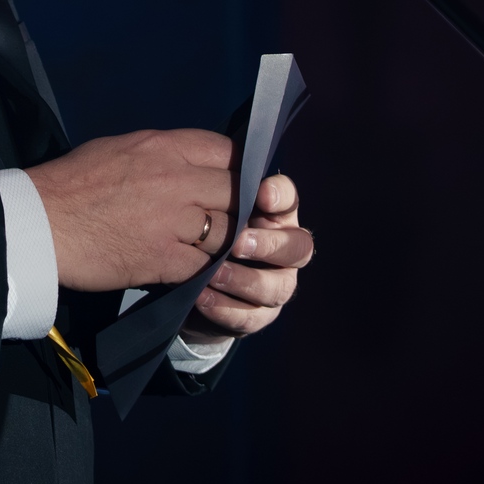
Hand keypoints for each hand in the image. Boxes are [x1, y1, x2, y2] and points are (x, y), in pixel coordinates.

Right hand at [24, 129, 235, 290]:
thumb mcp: (120, 148)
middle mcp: (177, 180)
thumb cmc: (71, 182)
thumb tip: (188, 163)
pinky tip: (191, 270)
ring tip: (213, 248)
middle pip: (236, 192)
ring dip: (223, 242)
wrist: (38, 223)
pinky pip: (204, 266)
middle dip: (238, 207)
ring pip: (227, 232)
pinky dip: (202, 270)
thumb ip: (162, 154)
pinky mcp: (165, 260)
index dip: (239, 168)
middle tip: (233, 220)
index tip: (240, 182)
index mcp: (164, 147)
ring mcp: (173, 222)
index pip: (227, 150)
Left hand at [181, 173, 311, 342]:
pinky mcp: (259, 316)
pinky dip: (226, 308)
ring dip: (246, 280)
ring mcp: (277, 284)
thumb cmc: (200, 230)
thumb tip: (203, 166)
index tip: (261, 194)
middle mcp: (285, 248)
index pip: (288, 199)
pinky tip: (202, 297)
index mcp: (274, 215)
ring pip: (278, 287)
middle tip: (238, 243)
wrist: (185, 282)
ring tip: (213, 274)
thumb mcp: (202, 206)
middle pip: (298, 247)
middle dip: (270, 245)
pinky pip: (251, 317)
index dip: (279, 196)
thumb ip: (212, 188)